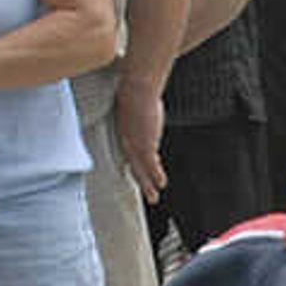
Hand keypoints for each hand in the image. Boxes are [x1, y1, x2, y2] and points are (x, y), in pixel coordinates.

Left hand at [115, 82, 166, 200]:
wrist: (136, 87)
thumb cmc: (135, 87)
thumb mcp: (135, 100)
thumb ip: (140, 106)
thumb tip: (144, 99)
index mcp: (124, 130)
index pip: (130, 152)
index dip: (135, 165)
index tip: (138, 174)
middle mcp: (127, 140)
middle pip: (134, 165)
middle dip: (140, 181)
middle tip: (146, 195)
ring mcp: (135, 143)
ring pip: (141, 169)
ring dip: (148, 185)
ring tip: (153, 198)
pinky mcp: (144, 143)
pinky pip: (150, 164)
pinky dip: (156, 175)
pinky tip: (161, 184)